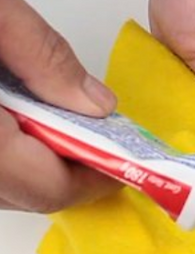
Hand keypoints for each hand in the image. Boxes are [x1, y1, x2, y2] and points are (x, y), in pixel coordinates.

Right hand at [0, 0, 117, 212]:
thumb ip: (45, 58)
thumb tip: (98, 106)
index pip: (46, 187)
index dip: (94, 180)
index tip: (124, 161)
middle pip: (22, 194)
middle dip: (69, 175)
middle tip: (100, 143)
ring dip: (36, 166)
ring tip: (62, 128)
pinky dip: (6, 153)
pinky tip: (17, 119)